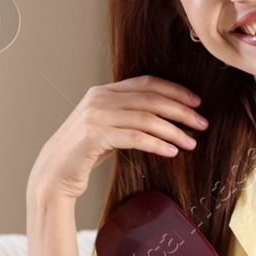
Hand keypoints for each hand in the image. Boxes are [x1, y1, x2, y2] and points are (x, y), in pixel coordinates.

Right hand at [28, 75, 207, 202]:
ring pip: (147, 119)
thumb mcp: (107, 126)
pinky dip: (158, 144)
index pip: (147, 83)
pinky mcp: (95, 136)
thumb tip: (165, 115)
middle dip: (181, 110)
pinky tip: (172, 152)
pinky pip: (136, 138)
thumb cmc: (83, 153)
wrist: (53, 172)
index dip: (175, 90)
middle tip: (202, 123)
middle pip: (151, 99)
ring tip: (191, 142)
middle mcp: (99, 98)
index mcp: (104, 91)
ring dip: (174, 131)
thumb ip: (127, 115)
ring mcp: (96, 116)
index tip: (197, 102)